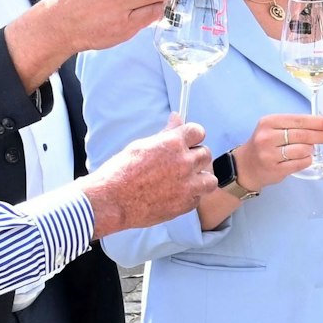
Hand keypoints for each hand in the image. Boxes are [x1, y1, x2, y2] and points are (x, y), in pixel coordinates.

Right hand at [85, 119, 214, 236]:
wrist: (112, 201)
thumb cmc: (121, 172)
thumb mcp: (142, 146)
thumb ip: (165, 134)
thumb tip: (177, 118)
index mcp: (173, 143)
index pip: (198, 132)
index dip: (193, 136)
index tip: (188, 142)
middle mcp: (184, 163)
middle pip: (206, 154)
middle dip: (195, 157)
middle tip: (180, 164)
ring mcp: (188, 185)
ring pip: (210, 179)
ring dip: (200, 178)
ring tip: (185, 181)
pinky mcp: (185, 205)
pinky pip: (198, 198)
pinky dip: (190, 197)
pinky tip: (175, 195)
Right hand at [232, 113, 322, 189]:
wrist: (245, 167)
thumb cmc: (263, 145)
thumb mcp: (272, 128)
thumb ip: (293, 125)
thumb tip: (322, 124)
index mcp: (268, 122)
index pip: (298, 120)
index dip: (316, 122)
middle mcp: (267, 137)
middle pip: (302, 135)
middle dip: (319, 135)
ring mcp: (270, 155)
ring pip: (303, 150)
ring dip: (311, 149)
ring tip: (309, 148)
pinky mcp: (275, 169)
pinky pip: (301, 163)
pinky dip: (307, 160)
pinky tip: (305, 158)